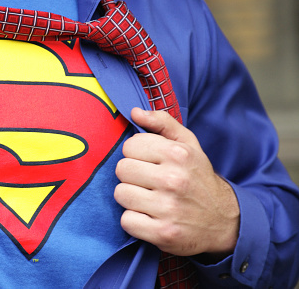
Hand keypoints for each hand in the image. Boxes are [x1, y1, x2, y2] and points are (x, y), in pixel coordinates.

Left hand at [114, 108, 238, 257]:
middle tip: (147, 182)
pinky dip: (134, 221)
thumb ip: (162, 123)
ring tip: (148, 199)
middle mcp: (174, 180)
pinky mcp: (162, 233)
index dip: (136, 154)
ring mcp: (168, 208)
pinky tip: (149, 217)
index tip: (148, 162)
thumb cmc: (198, 178)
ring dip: (130, 198)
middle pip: (122, 169)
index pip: (129, 146)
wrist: (224, 221)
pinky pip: (126, 221)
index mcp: (178, 154)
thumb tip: (134, 112)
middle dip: (131, 175)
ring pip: (120, 194)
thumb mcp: (188, 144)